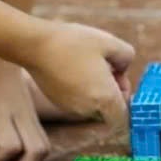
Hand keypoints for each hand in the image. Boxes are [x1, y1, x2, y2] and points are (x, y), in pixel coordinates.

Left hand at [0, 55, 50, 160]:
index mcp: (0, 112)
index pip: (11, 144)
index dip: (0, 155)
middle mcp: (21, 115)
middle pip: (36, 150)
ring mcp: (31, 115)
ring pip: (45, 147)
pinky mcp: (36, 115)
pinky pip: (44, 139)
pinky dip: (36, 153)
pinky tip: (20, 152)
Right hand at [26, 22, 134, 137]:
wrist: (34, 45)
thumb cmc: (73, 42)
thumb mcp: (109, 42)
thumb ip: (127, 57)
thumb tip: (123, 69)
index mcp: (105, 99)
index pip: (124, 118)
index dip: (127, 100)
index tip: (120, 79)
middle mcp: (88, 110)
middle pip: (110, 111)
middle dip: (113, 91)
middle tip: (107, 66)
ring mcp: (72, 108)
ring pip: (94, 105)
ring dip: (97, 89)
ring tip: (88, 63)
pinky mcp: (59, 103)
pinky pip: (79, 101)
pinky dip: (82, 88)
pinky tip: (73, 66)